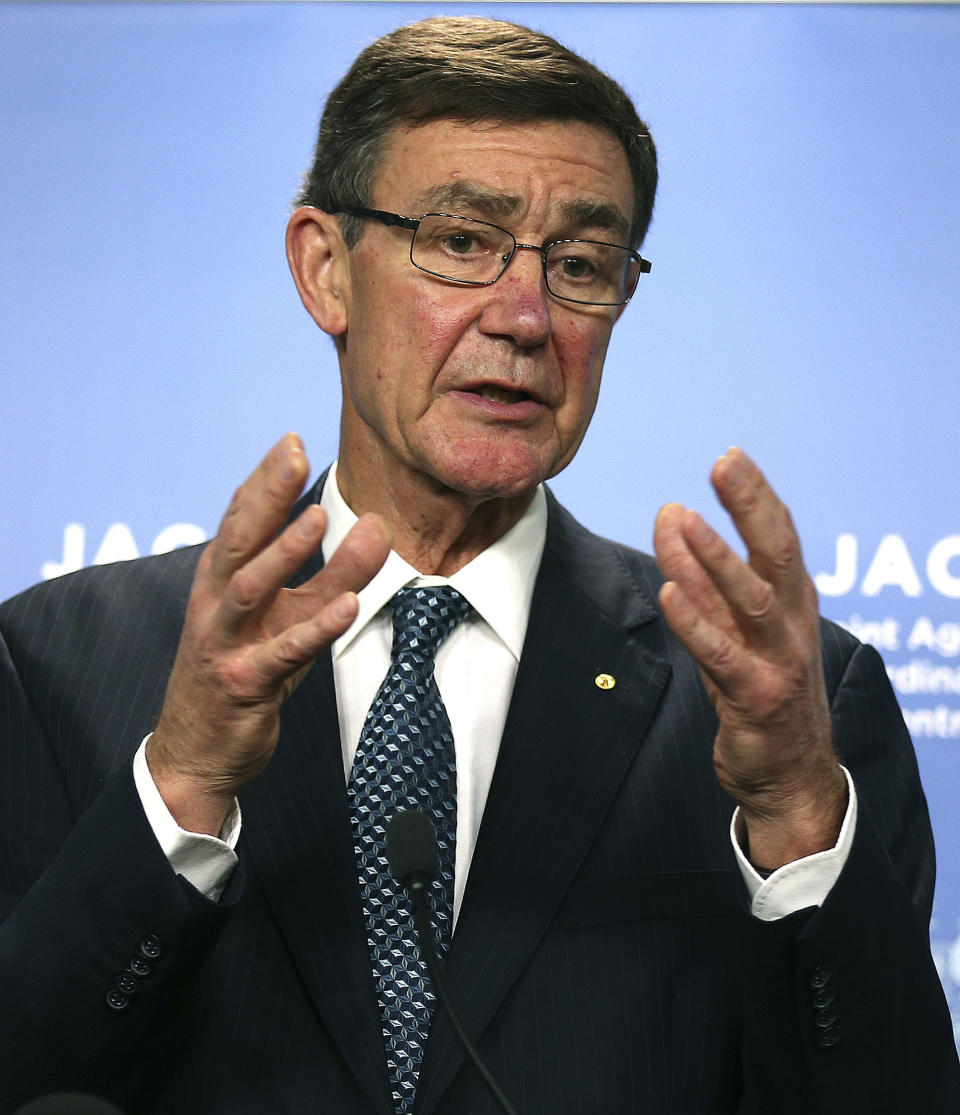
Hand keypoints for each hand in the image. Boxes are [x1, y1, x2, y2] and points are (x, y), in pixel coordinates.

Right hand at [147, 433, 391, 835]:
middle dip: (267, 494)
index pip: (240, 519)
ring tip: (319, 517)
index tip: (292, 440)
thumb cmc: (246, 672)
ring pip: (251, 589)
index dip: (265, 480)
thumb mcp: (289, 619)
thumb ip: (333, 575)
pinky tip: (348, 607)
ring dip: (284, 552)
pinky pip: (283, 654)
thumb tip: (377, 527)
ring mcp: (226, 643)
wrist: (197, 752)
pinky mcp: (244, 683)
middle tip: (293, 452)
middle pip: (239, 539)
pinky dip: (315, 629)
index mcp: (221, 581)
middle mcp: (216, 604)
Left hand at [653, 448, 846, 869]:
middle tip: (724, 464)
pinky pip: (721, 655)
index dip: (757, 496)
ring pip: (750, 600)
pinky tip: (669, 593)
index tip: (731, 457)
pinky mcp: (757, 698)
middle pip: (776, 555)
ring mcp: (779, 661)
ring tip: (678, 519)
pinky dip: (696, 623)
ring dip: (714, 558)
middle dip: (750, 506)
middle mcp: (792, 625)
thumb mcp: (742, 630)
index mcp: (793, 603)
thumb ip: (711, 581)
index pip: (780, 537)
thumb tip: (674, 521)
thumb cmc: (763, 691)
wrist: (791, 774)